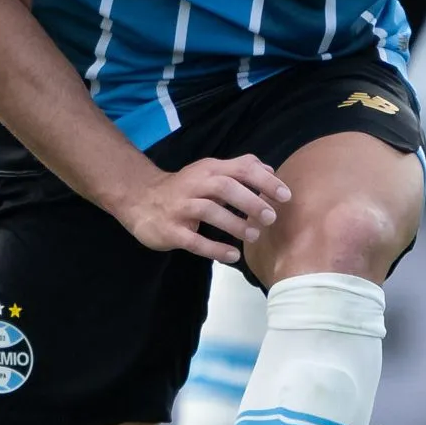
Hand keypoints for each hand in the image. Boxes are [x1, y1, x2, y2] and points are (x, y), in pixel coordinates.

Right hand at [114, 155, 292, 262]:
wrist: (140, 200)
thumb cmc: (184, 189)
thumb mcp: (209, 172)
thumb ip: (239, 170)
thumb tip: (270, 170)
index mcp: (208, 170)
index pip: (240, 168)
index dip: (265, 181)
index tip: (285, 196)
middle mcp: (194, 185)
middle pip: (224, 187)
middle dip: (250, 201)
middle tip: (270, 217)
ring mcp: (180, 207)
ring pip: (208, 211)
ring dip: (234, 224)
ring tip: (254, 235)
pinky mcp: (171, 230)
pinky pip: (194, 240)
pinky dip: (214, 248)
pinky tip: (232, 256)